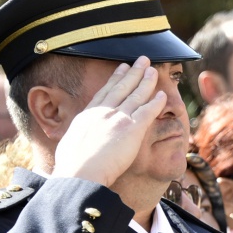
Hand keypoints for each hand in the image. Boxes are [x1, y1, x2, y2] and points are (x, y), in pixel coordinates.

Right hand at [54, 57, 167, 190]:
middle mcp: (103, 112)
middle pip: (121, 87)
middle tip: (142, 60)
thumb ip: (78, 138)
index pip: (105, 92)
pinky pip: (147, 112)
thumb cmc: (72, 166)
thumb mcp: (69, 144)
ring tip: (154, 71)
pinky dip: (155, 102)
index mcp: (88, 115)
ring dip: (146, 81)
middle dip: (133, 72)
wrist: (80, 172)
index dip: (115, 78)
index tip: (122, 68)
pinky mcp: (132, 129)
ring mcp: (118, 119)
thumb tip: (76, 143)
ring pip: (136, 95)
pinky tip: (163, 95)